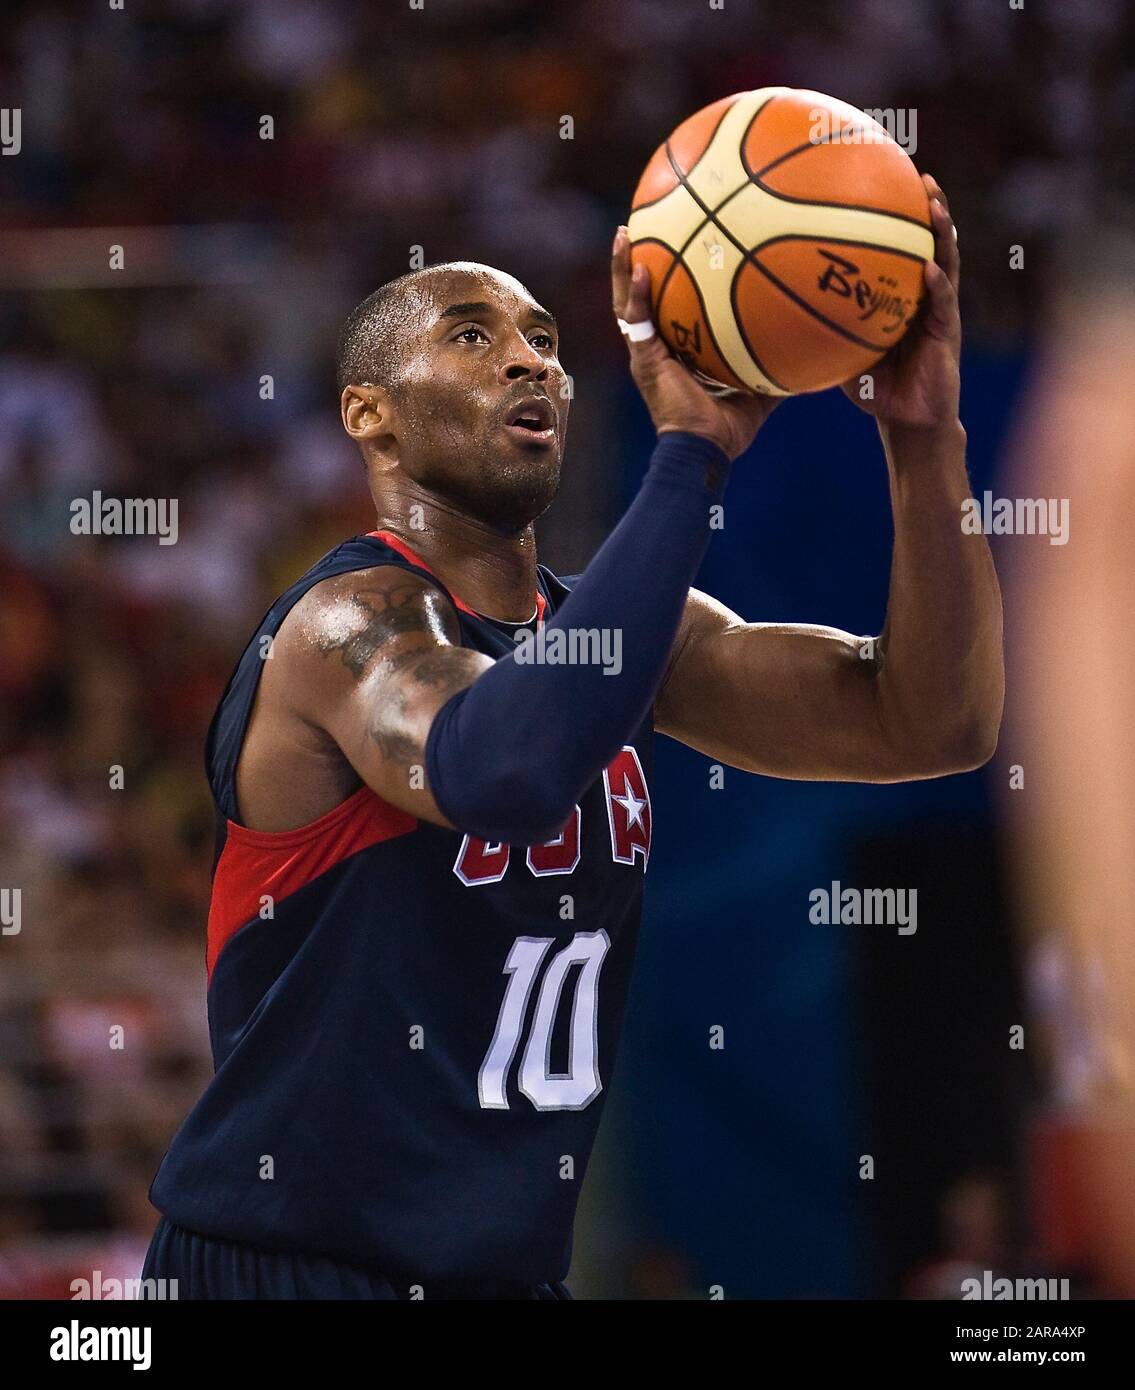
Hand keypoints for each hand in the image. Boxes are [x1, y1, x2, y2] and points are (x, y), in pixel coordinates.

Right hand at [612, 226, 779, 459]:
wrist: (704, 450)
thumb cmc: (726, 430)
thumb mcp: (757, 391)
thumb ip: (775, 368)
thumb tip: (809, 354)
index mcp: (674, 354)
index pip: (663, 310)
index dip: (662, 282)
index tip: (670, 247)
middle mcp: (654, 349)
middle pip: (637, 298)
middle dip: (633, 263)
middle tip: (636, 228)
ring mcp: (646, 354)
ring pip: (625, 303)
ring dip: (621, 268)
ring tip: (623, 233)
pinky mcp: (644, 361)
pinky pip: (635, 322)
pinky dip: (635, 294)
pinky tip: (638, 267)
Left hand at [840, 174, 961, 433]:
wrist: (907, 420)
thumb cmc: (875, 388)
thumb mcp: (840, 354)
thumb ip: (819, 331)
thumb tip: (774, 314)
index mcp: (902, 293)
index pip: (902, 246)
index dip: (899, 215)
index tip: (887, 180)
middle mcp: (924, 294)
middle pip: (929, 241)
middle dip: (928, 207)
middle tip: (919, 174)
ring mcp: (939, 310)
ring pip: (945, 261)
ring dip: (942, 232)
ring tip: (934, 204)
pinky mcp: (947, 332)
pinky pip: (943, 303)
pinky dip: (937, 284)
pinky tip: (930, 268)